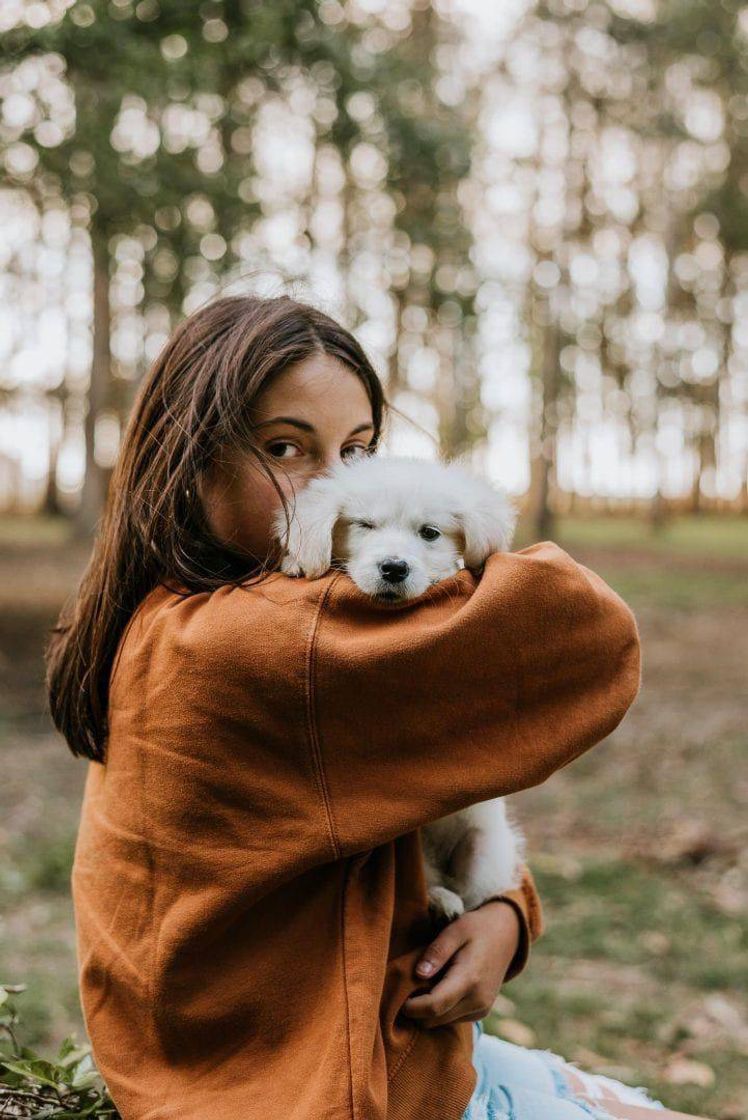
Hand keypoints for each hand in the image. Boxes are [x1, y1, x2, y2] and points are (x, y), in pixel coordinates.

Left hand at [400, 899, 519, 1028]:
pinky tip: (438, 989)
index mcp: (470, 979)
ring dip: (428, 1011)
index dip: (412, 1007)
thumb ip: (437, 952)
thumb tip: (418, 974)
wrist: (506, 936)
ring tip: (422, 986)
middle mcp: (477, 1000)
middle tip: (405, 990)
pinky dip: (440, 1011)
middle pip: (435, 1019)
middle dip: (416, 1010)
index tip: (397, 998)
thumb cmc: (477, 929)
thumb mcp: (455, 930)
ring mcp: (481, 1009)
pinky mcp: (481, 1012)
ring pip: (442, 1023)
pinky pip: (452, 1020)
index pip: (434, 1006)